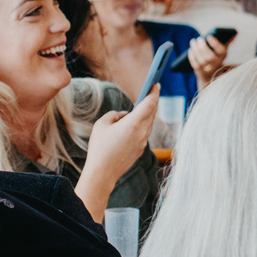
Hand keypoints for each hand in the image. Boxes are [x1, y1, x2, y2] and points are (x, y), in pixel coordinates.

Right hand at [76, 89, 159, 219]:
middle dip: (152, 101)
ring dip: (148, 113)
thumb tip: (125, 114)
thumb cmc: (100, 147)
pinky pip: (144, 132)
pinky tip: (137, 121)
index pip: (149, 104)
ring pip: (149, 122)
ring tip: (145, 104)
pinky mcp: (141, 149)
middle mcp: (142, 132)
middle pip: (152, 112)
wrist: (103, 172)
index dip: (154, 92)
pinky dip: (143, 124)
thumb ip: (115, 115)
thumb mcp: (102, 125)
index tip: (156, 84)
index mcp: (134, 123)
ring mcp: (143, 141)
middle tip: (152, 90)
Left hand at [189, 36, 226, 89]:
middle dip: (203, 47)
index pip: (221, 51)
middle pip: (209, 57)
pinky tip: (190, 50)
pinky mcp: (200, 72)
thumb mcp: (222, 50)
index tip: (209, 36)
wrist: (212, 74)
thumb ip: (227, 41)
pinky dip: (192, 57)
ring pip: (201, 60)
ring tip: (193, 41)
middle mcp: (217, 64)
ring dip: (196, 50)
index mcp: (223, 56)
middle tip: (198, 38)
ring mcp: (208, 69)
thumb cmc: (217, 57)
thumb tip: (235, 32)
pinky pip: (195, 65)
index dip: (215, 44)